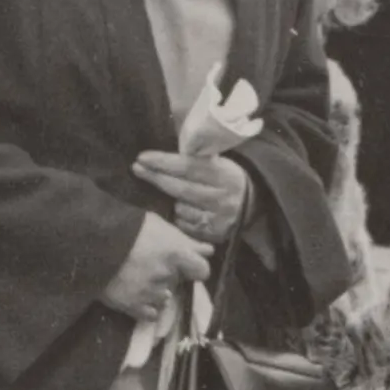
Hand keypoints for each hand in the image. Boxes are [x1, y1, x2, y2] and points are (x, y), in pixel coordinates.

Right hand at [99, 210, 213, 317]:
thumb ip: (185, 240)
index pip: (202, 270)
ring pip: (164, 298)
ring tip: (139, 278)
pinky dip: (146, 306)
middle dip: (169, 275)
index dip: (197, 267)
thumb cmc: (127, 227)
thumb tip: (208, 250)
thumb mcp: (159, 226)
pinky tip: (136, 294)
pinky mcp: (133, 306)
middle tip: (152, 264)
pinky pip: (150, 314)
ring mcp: (150, 294)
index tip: (188, 264)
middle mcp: (167, 277)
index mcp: (176, 255)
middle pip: (177, 281)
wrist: (91, 242)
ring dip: (157, 291)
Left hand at [131, 148, 250, 246]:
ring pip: (180, 208)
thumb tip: (162, 155)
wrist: (253, 203)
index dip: (163, 162)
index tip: (142, 157)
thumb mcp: (218, 163)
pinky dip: (179, 216)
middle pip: (180, 188)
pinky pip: (184, 225)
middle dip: (155, 178)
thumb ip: (195, 159)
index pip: (187, 167)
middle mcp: (222, 197)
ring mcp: (218, 218)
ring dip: (172, 201)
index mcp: (224, 174)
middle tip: (136, 169)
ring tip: (177, 195)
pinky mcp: (213, 234)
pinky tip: (185, 210)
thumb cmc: (225, 178)